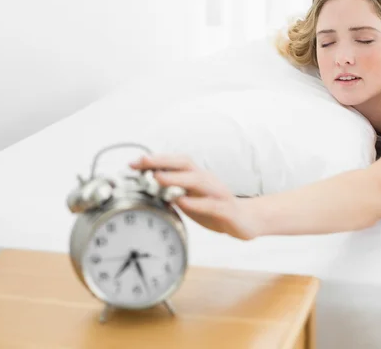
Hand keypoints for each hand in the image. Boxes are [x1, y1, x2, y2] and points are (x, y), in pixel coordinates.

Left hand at [129, 154, 259, 239]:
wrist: (246, 220)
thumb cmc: (214, 208)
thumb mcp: (190, 200)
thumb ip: (172, 194)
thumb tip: (146, 189)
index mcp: (197, 177)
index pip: (175, 162)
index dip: (155, 160)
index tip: (134, 162)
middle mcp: (207, 180)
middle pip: (185, 163)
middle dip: (162, 161)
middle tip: (142, 162)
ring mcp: (218, 193)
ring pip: (197, 180)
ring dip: (176, 178)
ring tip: (158, 178)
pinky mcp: (226, 208)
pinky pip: (210, 203)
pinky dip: (196, 202)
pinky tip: (182, 202)